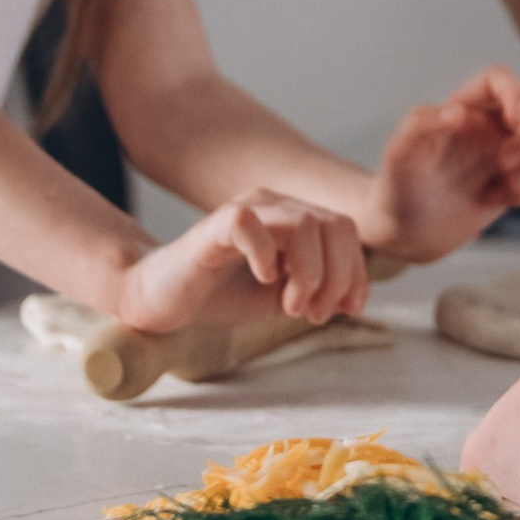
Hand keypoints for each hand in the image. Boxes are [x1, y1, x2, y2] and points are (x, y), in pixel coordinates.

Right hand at [114, 193, 365, 337]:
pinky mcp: (215, 224)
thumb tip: (354, 299)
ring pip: (304, 224)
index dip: (356, 273)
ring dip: (308, 273)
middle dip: (337, 277)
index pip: (346, 232)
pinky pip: (251, 223)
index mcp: (294, 218)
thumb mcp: (283, 299)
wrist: (164, 302)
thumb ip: (319, 293)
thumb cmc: (223, 296)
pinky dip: (267, 255)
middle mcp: (274, 205)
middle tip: (312, 314)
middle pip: (335, 225)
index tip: (347, 311)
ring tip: (290, 306)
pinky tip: (263, 279)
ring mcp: (246, 209)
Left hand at [365, 67, 519, 260]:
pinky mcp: (517, 181)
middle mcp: (490, 124)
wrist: (407, 232)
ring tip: (506, 184)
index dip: (515, 91)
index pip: (499, 77)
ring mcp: (506, 152)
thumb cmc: (398, 186)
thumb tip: (459, 113)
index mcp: (464, 107)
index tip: (515, 120)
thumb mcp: (400, 155)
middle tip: (504, 162)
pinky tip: (496, 199)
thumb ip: (421, 126)